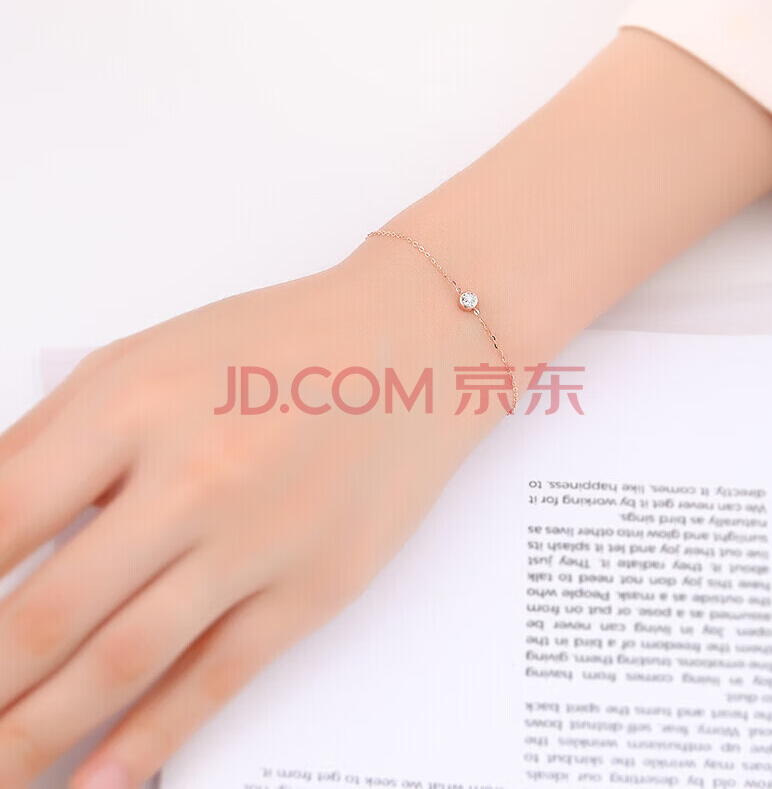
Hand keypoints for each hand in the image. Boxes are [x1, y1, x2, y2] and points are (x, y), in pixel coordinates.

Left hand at [0, 239, 504, 787]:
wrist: (413, 346)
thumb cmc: (281, 342)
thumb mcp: (149, 356)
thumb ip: (54, 432)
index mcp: (133, 406)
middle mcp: (192, 478)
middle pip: (46, 613)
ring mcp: (259, 539)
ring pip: (124, 661)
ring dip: (40, 732)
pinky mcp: (316, 585)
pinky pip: (220, 675)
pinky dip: (152, 738)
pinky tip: (104, 777)